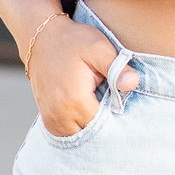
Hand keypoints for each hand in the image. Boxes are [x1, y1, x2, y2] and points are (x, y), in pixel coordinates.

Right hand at [29, 16, 138, 135]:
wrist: (41, 38)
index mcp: (75, 101)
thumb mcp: (99, 48)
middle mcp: (60, 115)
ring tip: (96, 104)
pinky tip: (86, 110)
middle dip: (104, 123)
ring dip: (91, 126)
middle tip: (109, 101)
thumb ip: (117, 67)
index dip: (115, 116)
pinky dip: (79, 126)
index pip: (105, 126)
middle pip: (92, 134)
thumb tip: (133, 83)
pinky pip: (68, 133)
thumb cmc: (73, 41)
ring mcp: (51, 119)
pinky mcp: (47, 119)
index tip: (118, 102)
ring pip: (80, 136)